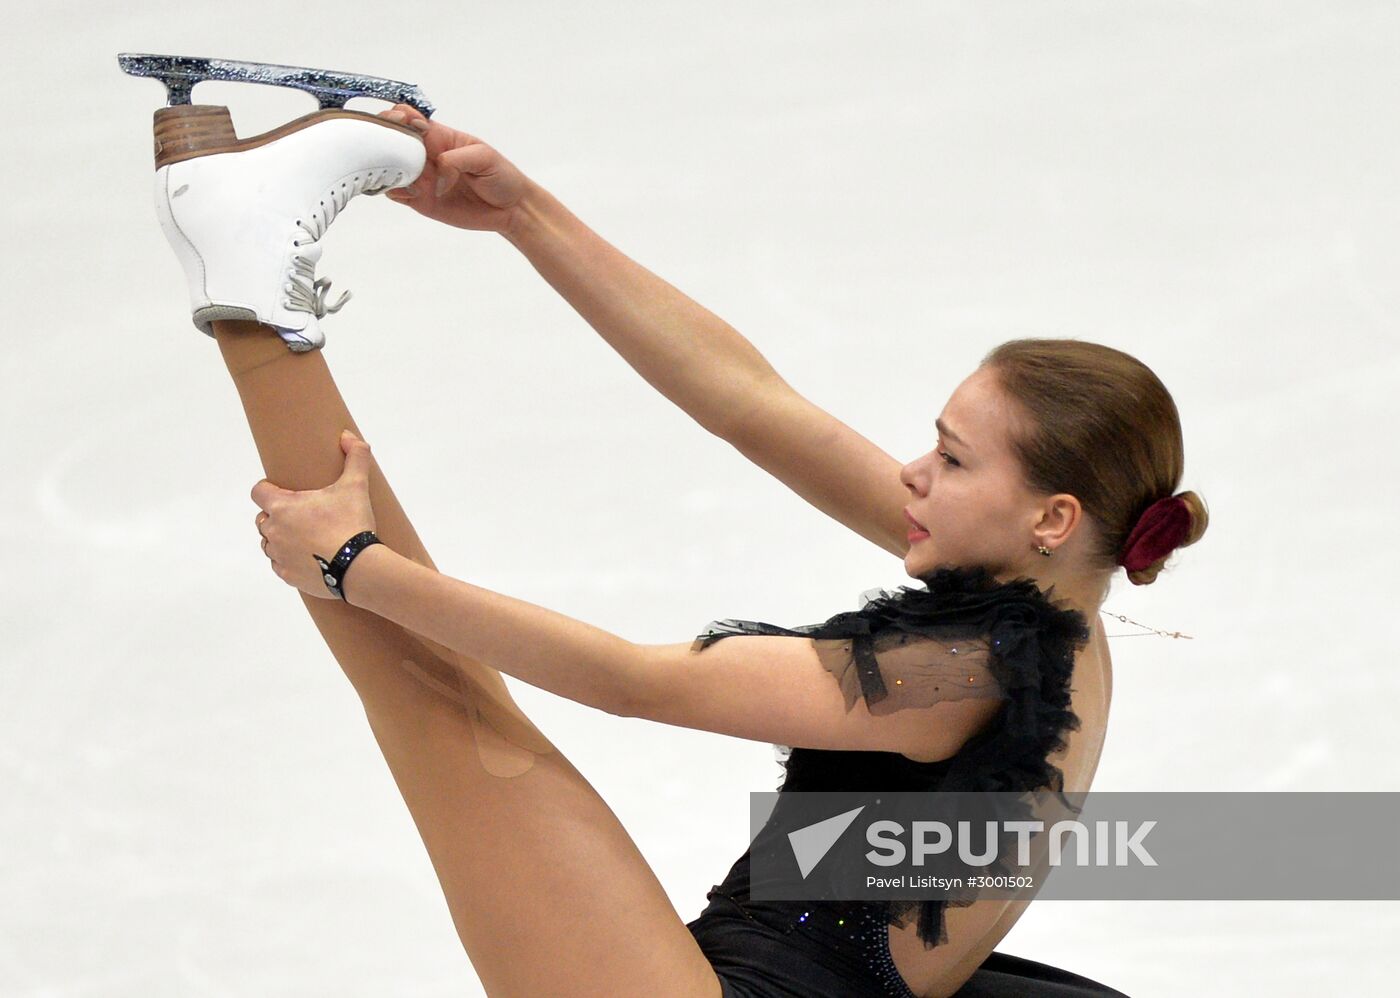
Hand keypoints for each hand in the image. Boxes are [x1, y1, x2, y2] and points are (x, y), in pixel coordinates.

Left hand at [251, 430, 377, 599]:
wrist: (358, 568)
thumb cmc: (352, 524)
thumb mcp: (356, 486)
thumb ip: (355, 458)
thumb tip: (349, 436)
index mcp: (282, 507)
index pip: (258, 492)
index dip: (268, 488)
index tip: (282, 490)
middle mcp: (273, 531)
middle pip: (262, 518)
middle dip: (276, 515)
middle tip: (301, 514)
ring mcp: (278, 555)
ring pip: (268, 543)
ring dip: (280, 538)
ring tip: (303, 536)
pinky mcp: (287, 576)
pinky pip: (279, 565)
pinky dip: (288, 560)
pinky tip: (305, 557)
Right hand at [376, 104, 531, 232]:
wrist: (511, 209)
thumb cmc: (501, 176)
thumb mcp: (484, 158)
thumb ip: (456, 159)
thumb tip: (435, 169)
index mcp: (438, 137)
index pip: (408, 118)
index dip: (397, 116)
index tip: (398, 122)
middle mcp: (425, 155)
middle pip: (390, 140)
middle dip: (381, 140)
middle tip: (387, 150)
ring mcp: (421, 178)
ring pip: (387, 167)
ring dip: (384, 168)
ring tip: (397, 174)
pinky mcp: (420, 201)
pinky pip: (397, 193)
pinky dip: (392, 191)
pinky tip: (406, 193)